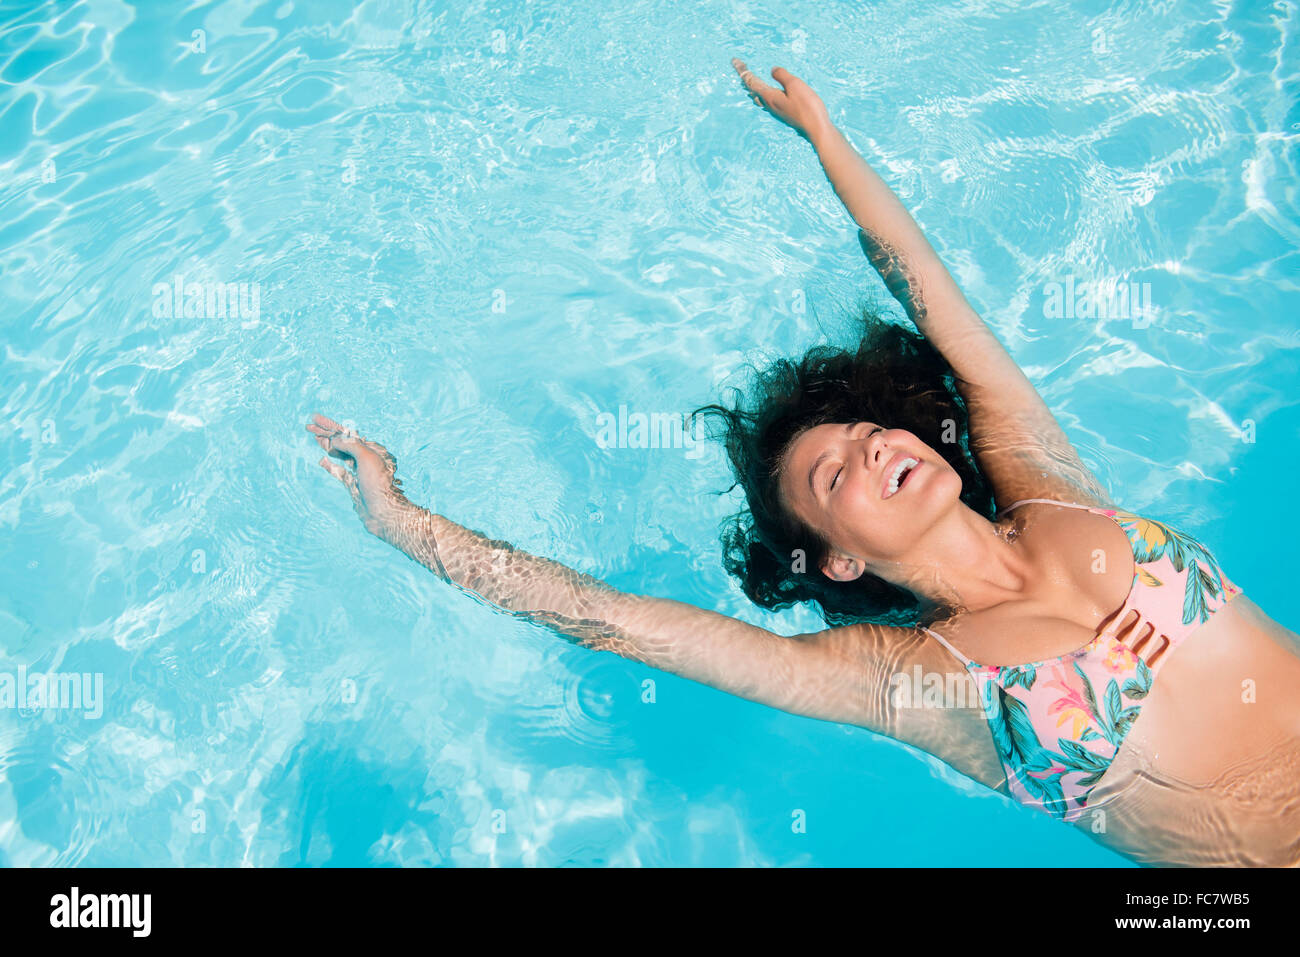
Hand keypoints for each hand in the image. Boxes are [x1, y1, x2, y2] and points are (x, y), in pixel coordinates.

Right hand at [306, 413, 407, 534]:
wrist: (383, 512)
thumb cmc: (379, 484)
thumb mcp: (367, 458)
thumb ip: (351, 446)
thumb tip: (335, 441)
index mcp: (372, 449)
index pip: (347, 433)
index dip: (330, 425)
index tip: (315, 418)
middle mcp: (366, 458)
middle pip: (342, 442)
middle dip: (326, 433)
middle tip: (309, 425)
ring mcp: (359, 471)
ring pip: (340, 455)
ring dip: (327, 446)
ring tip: (315, 437)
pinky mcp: (353, 484)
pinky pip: (339, 471)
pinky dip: (330, 464)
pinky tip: (322, 460)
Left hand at [731, 58, 830, 140]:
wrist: (817, 129)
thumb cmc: (807, 107)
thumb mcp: (795, 85)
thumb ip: (782, 76)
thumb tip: (772, 70)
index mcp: (769, 96)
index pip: (751, 81)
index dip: (742, 70)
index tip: (734, 60)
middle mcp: (770, 105)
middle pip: (752, 89)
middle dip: (746, 78)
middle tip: (740, 67)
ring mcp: (776, 110)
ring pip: (758, 97)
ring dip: (752, 87)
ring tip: (748, 81)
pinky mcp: (784, 113)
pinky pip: (767, 101)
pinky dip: (762, 94)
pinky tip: (765, 95)